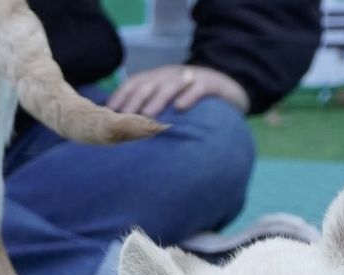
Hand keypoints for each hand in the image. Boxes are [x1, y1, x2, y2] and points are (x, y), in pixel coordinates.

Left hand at [107, 65, 248, 117]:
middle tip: (125, 118)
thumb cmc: (198, 104)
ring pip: (171, 84)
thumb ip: (155, 110)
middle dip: (135, 99)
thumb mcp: (173, 103)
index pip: (136, 83)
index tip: (111, 113)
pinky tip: (181, 108)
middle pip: (149, 83)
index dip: (122, 96)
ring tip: (149, 115)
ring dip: (158, 99)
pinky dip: (189, 97)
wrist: (232, 89)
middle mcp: (172, 75)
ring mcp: (191, 78)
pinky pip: (198, 88)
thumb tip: (131, 130)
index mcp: (160, 78)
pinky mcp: (211, 84)